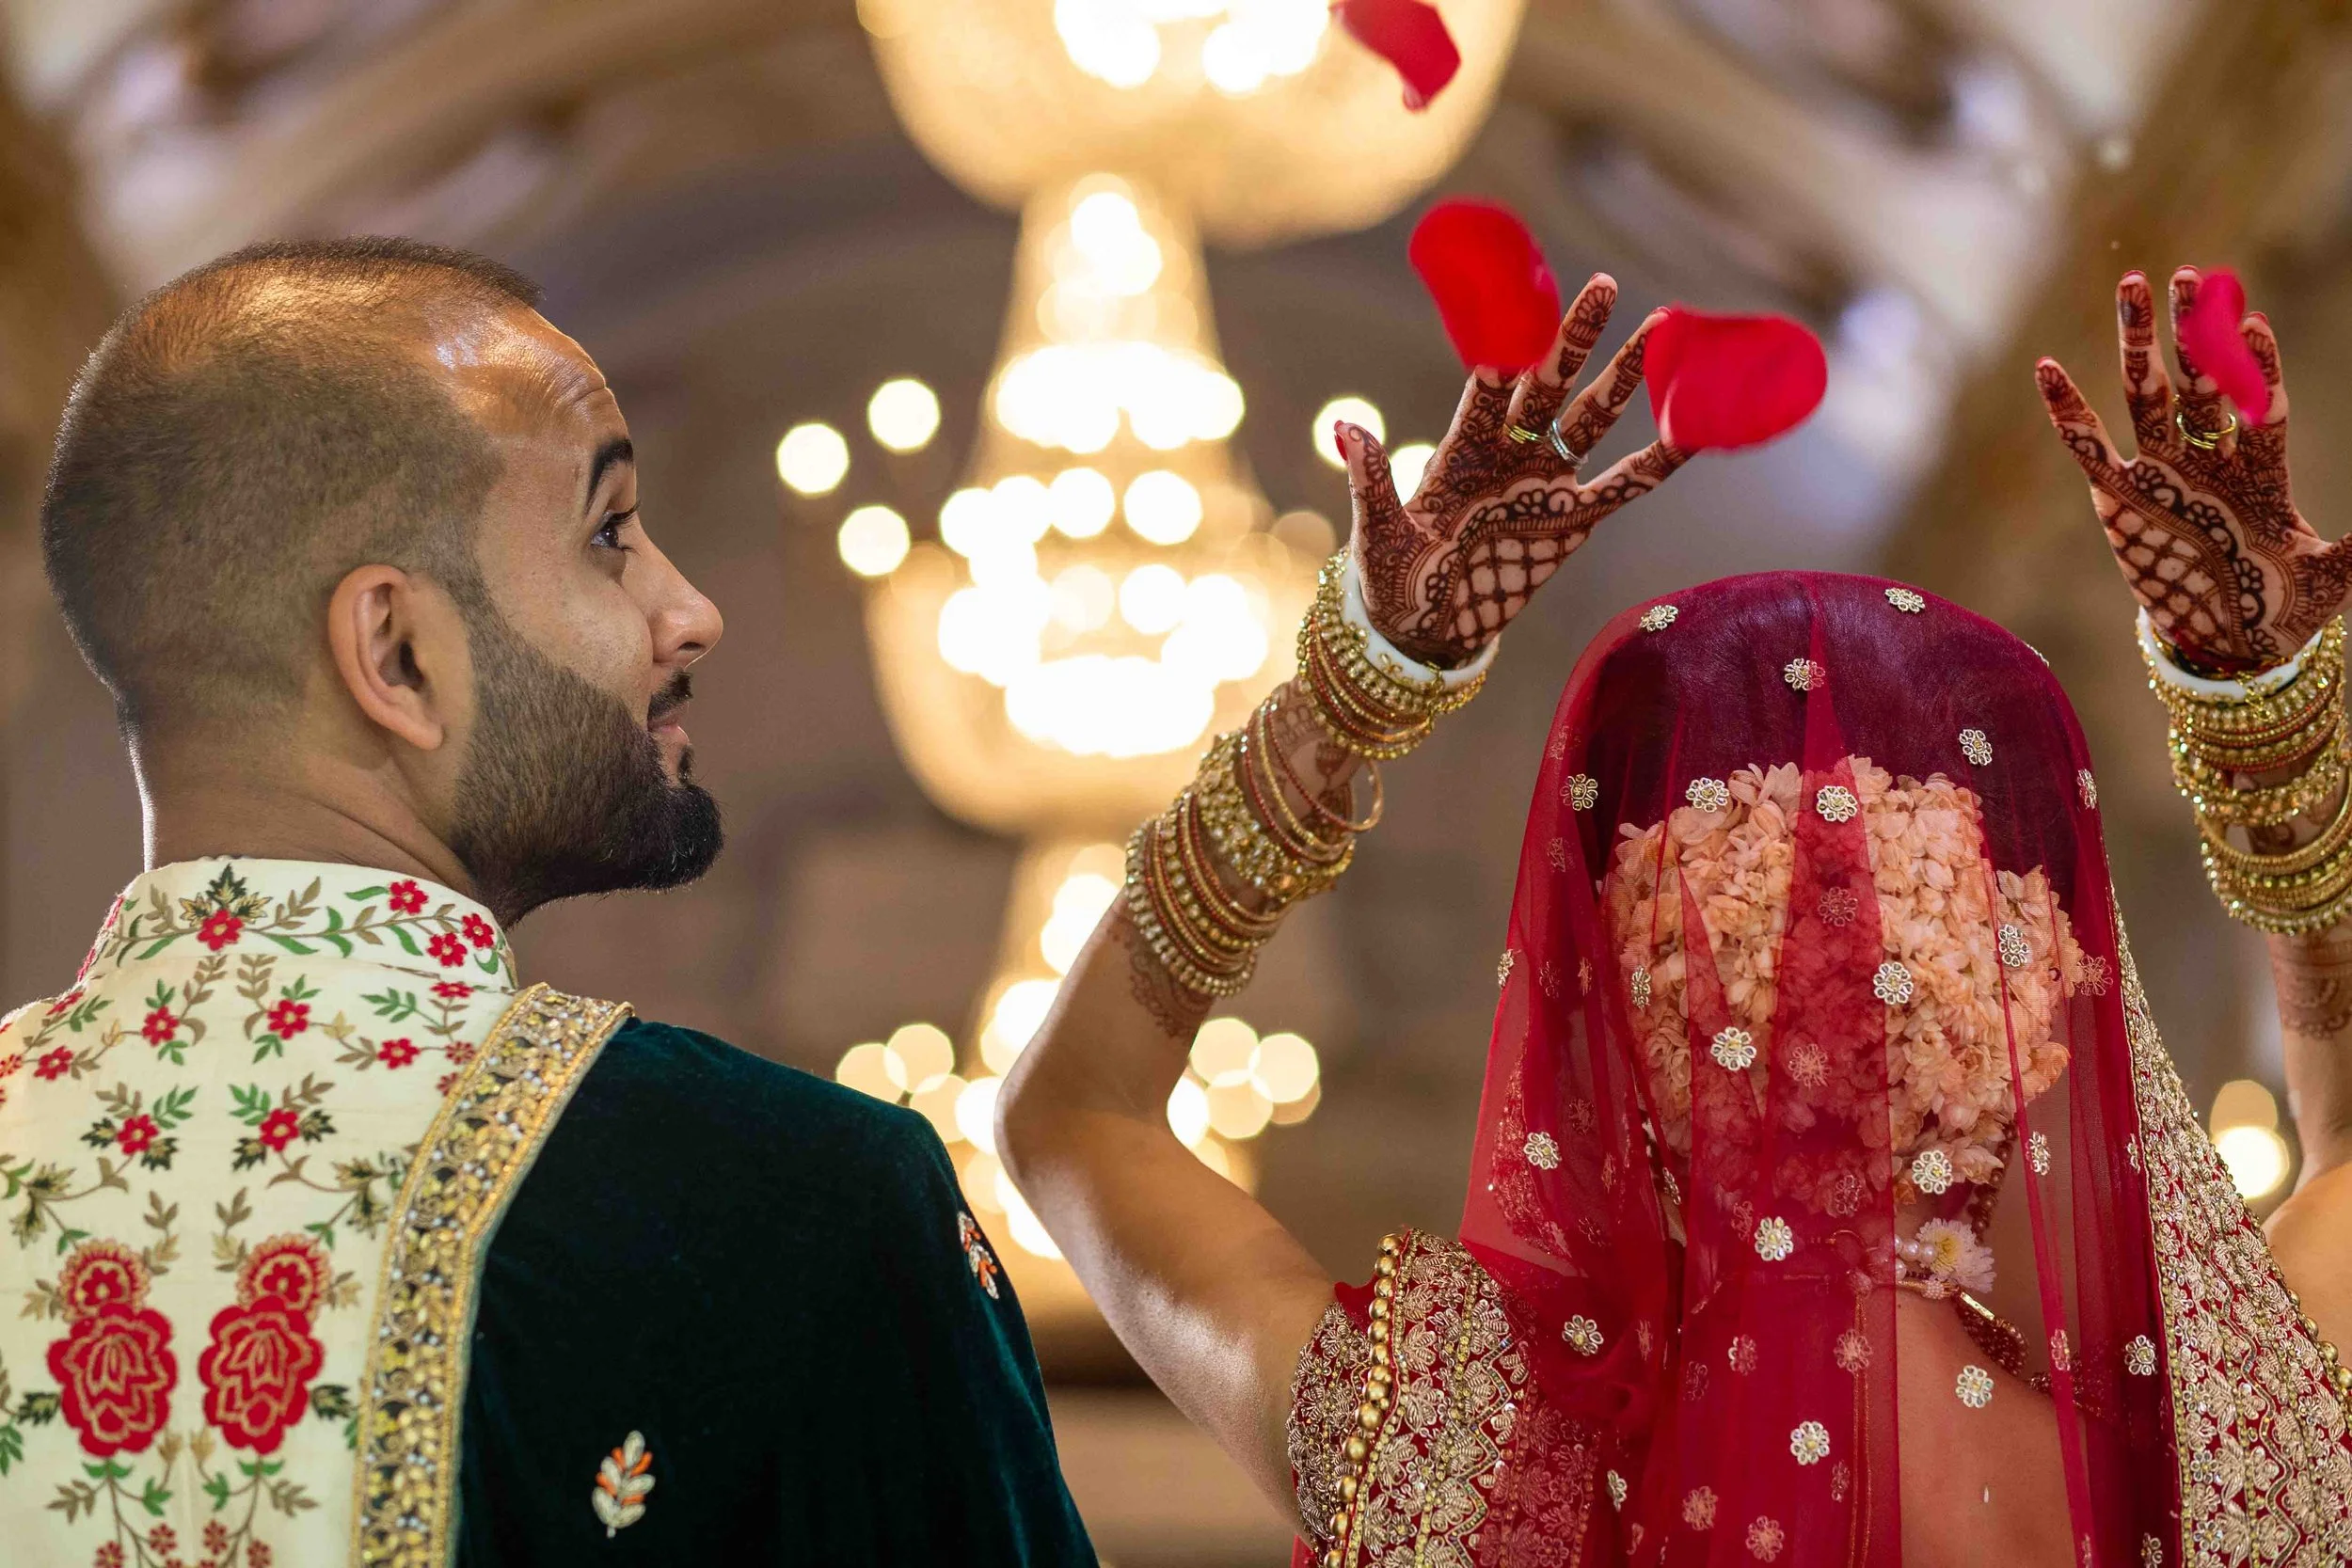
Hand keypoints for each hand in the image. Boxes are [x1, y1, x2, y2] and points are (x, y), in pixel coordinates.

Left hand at [1341, 274, 1687, 666]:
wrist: (1424, 631)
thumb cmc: (1392, 580)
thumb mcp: (1377, 535)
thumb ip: (1371, 482)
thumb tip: (1344, 427)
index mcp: (1460, 450)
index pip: (1489, 390)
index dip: (1507, 354)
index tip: (1526, 314)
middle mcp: (1508, 454)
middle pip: (1548, 386)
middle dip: (1574, 339)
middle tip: (1601, 285)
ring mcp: (1545, 483)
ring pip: (1592, 419)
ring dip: (1623, 377)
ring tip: (1660, 326)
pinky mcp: (1573, 522)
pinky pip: (1624, 487)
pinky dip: (1659, 461)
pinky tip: (1693, 428)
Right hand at [2037, 266, 2348, 672]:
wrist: (2229, 641)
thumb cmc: (2285, 605)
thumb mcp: (2330, 577)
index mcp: (2261, 472)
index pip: (2259, 406)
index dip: (2255, 368)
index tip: (2253, 324)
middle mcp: (2211, 460)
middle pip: (2202, 383)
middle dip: (2196, 331)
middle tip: (2191, 278)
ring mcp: (2161, 473)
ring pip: (2148, 396)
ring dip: (2140, 343)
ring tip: (2134, 284)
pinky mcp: (2117, 497)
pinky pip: (2089, 449)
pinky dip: (2068, 411)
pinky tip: (2048, 368)